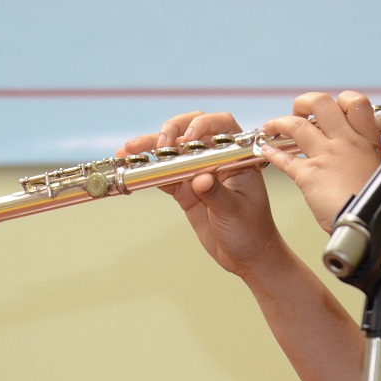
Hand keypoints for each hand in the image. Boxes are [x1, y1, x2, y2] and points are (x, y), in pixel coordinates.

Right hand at [117, 110, 285, 277]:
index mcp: (236, 156)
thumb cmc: (251, 230)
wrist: (246, 256)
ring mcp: (198, 172)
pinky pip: (163, 174)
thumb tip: (200, 178)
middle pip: (191, 131)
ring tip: (129, 148)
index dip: (204, 125)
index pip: (222, 126)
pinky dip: (147, 170)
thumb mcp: (235, 211)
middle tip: (160, 145)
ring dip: (151, 147)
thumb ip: (217, 194)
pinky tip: (131, 165)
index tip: (189, 139)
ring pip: (173, 151)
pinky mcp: (184, 189)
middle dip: (172, 131)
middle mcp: (216, 158)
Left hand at [259, 91, 380, 232]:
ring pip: (296, 125)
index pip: (356, 103)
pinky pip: (284, 158)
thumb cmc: (377, 205)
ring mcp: (327, 156)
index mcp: (367, 140)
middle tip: (298, 110)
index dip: (341, 100)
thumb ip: (368, 158)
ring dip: (279, 123)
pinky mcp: (310, 175)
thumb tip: (362, 155)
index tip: (333, 107)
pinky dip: (271, 153)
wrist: (370, 225)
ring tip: (270, 127)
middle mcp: (346, 142)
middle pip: (321, 103)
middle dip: (304, 102)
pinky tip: (265, 151)